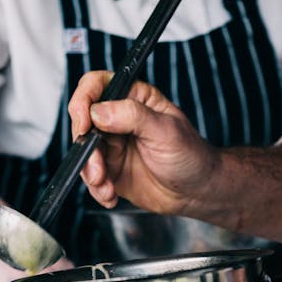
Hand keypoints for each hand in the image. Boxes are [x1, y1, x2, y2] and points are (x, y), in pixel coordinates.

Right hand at [68, 71, 217, 214]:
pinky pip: (93, 178)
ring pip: (85, 153)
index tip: (84, 124)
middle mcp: (119, 119)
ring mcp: (114, 146)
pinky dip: (97, 190)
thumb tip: (99, 111)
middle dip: (86, 148)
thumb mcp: (165, 130)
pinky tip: (111, 196)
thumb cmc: (191, 155)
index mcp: (134, 98)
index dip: (83, 102)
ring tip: (107, 187)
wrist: (197, 192)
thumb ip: (132, 116)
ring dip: (91, 173)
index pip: (96, 86)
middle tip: (98, 169)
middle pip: (83, 123)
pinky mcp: (112, 171)